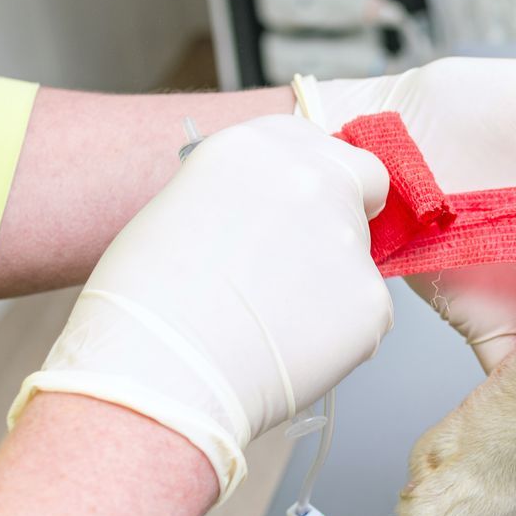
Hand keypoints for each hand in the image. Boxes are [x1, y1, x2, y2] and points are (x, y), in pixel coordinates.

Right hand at [11, 116, 393, 498]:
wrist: (158, 372)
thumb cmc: (144, 303)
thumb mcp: (181, 212)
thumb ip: (243, 198)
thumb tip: (268, 216)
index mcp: (256, 148)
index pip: (320, 143)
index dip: (316, 177)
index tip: (305, 203)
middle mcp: (312, 181)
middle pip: (363, 182)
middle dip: (348, 211)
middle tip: (307, 259)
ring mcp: (348, 241)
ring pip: (357, 259)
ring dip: (328, 284)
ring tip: (268, 323)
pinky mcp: (371, 301)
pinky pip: (362, 316)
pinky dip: (335, 335)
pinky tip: (285, 351)